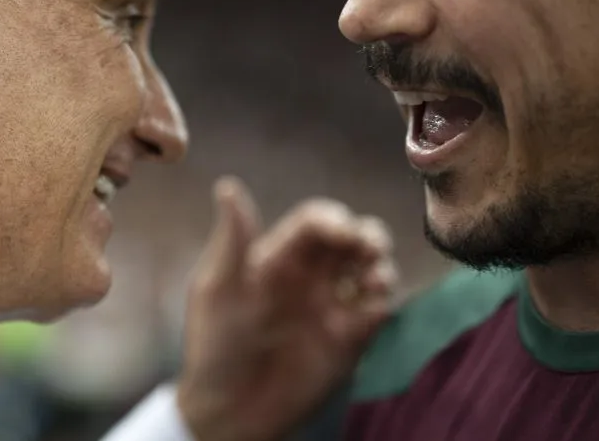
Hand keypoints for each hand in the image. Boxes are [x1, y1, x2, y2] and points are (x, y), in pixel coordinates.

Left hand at [176, 176, 396, 440]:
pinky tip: (375, 306)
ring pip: (371, 269)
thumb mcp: (217, 289)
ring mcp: (332, 305)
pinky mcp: (349, 339)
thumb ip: (233, 240)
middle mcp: (310, 275)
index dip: (334, 219)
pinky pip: (378, 311)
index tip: (343, 233)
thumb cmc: (213, 346)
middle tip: (370, 248)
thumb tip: (227, 186)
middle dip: (367, 235)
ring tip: (374, 280)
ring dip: (381, 266)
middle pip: (351, 238)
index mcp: (278, 255)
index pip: (316, 221)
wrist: (228, 413)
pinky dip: (385, 301)